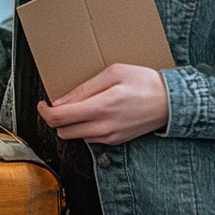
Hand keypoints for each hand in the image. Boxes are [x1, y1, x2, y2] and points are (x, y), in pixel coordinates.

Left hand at [38, 63, 168, 145]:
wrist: (171, 102)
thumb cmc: (145, 83)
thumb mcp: (113, 73)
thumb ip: (84, 88)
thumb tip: (61, 101)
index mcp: (101, 108)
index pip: (59, 118)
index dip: (44, 111)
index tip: (42, 103)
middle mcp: (103, 128)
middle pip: (63, 131)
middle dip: (55, 117)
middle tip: (59, 102)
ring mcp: (109, 137)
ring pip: (75, 136)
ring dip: (70, 123)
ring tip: (79, 105)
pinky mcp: (115, 141)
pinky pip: (90, 138)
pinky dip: (84, 127)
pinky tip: (93, 113)